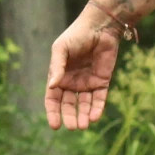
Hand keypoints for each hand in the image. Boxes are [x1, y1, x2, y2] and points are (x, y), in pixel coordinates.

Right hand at [46, 14, 124, 129]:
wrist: (100, 27)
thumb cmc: (77, 35)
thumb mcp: (61, 49)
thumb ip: (57, 67)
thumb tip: (52, 86)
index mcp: (59, 76)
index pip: (53, 99)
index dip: (53, 112)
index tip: (54, 125)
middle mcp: (72, 82)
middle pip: (69, 105)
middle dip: (70, 117)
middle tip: (72, 127)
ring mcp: (87, 83)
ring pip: (84, 105)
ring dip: (83, 116)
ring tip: (83, 126)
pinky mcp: (102, 82)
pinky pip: (99, 99)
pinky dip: (97, 109)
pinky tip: (94, 117)